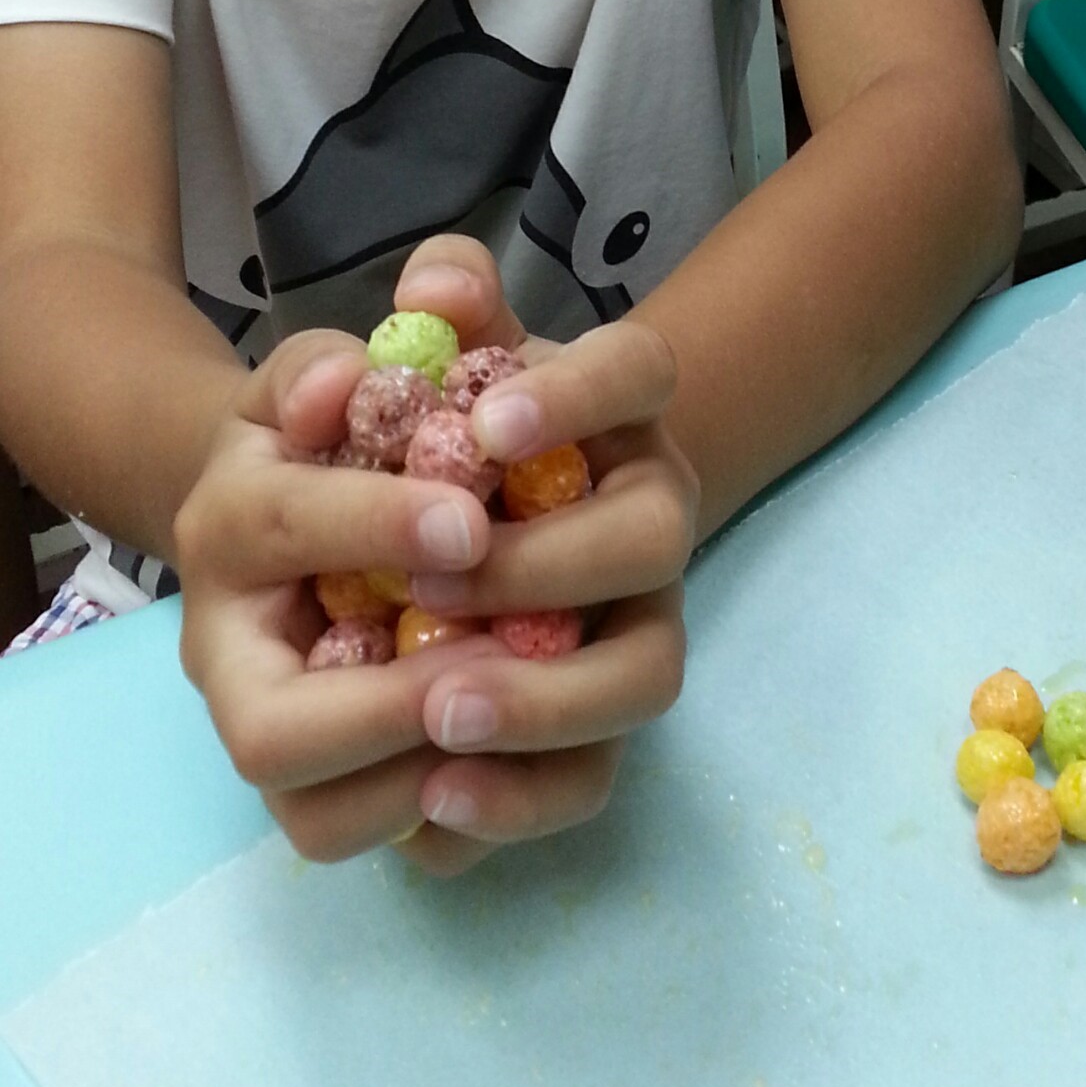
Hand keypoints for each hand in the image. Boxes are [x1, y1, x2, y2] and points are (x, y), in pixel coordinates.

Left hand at [390, 235, 695, 876]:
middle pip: (654, 539)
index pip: (639, 370)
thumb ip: (444, 302)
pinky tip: (434, 797)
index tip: (484, 426)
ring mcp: (639, 625)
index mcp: (622, 412)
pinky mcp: (602, 726)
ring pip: (647, 673)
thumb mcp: (434, 358)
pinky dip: (523, 795)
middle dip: (548, 562)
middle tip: (430, 580)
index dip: (577, 394)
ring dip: (548, 696)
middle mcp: (652, 517)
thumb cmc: (438, 432)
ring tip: (436, 707)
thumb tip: (434, 288)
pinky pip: (595, 775)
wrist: (432, 534)